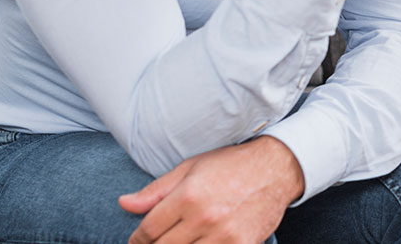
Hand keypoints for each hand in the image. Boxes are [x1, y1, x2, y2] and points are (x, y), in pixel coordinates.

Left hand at [121, 136, 303, 243]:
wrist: (276, 169)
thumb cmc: (231, 165)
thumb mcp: (190, 168)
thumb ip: (155, 190)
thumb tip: (124, 204)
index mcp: (187, 196)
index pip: (148, 231)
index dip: (137, 240)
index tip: (138, 241)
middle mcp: (204, 217)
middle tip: (156, 242)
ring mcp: (224, 235)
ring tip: (180, 241)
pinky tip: (200, 242)